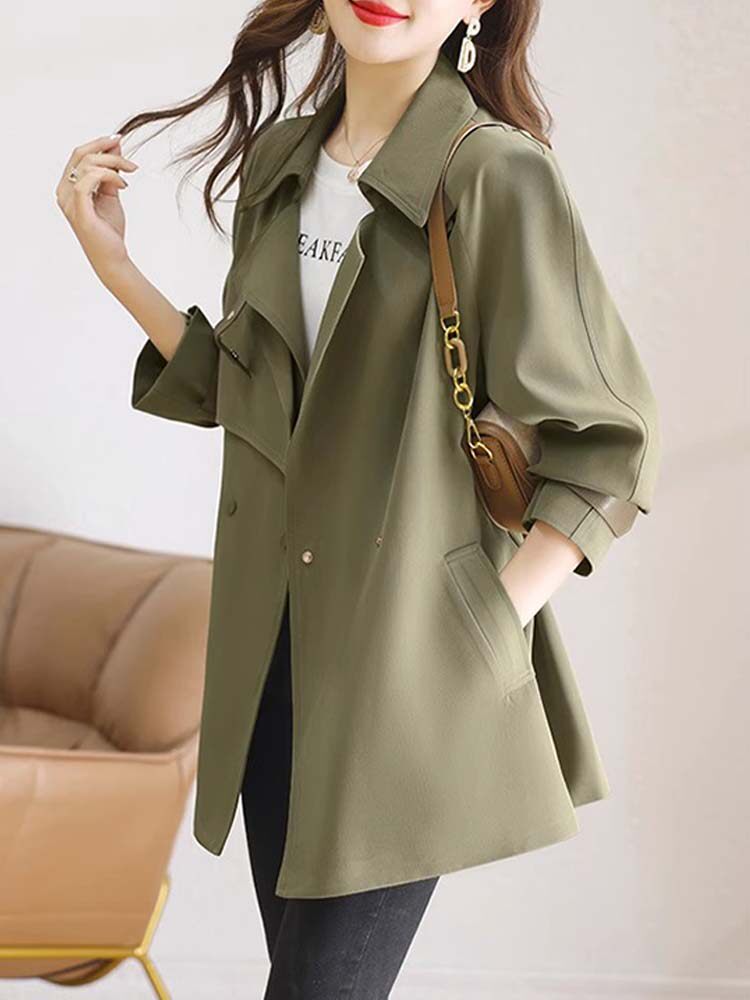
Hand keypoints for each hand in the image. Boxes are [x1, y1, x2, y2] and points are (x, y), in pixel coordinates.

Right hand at [55, 133, 139, 282]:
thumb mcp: (111, 194)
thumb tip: (115, 147)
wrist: (112, 257)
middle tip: (129, 160)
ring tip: (129, 175)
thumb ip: (110, 172)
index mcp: (68, 186)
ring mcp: (69, 201)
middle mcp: (63, 191)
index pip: (79, 154)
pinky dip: (108, 176)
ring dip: (113, 164)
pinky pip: (87, 181)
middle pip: (81, 155)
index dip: (98, 143)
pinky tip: (122, 185)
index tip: (119, 140)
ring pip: (87, 165)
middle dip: (107, 151)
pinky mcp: (79, 211)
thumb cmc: (109, 229)